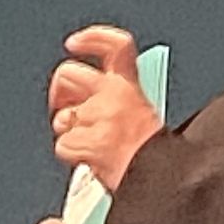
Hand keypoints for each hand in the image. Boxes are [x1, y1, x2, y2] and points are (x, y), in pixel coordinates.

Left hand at [48, 24, 161, 193]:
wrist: (165, 184)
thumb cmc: (156, 158)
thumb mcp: (145, 117)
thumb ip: (119, 103)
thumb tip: (86, 104)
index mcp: (133, 88)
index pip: (116, 46)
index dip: (92, 39)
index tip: (75, 43)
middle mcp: (114, 96)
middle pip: (69, 74)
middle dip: (59, 91)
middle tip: (62, 106)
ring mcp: (99, 118)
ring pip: (62, 117)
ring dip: (67, 131)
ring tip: (86, 146)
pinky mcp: (88, 141)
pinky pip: (64, 146)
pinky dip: (73, 157)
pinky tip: (90, 163)